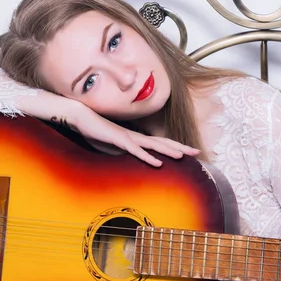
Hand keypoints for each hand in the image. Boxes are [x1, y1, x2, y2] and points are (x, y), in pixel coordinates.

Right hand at [73, 110, 200, 166]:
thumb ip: (123, 153)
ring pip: (153, 145)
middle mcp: (137, 136)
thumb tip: (131, 160)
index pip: (161, 143)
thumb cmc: (97, 132)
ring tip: (183, 157)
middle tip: (198, 152)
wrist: (83, 118)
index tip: (190, 152)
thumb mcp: (112, 147)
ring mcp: (129, 138)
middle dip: (181, 148)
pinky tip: (158, 163)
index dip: (176, 147)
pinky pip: (136, 150)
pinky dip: (148, 157)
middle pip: (163, 142)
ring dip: (168, 151)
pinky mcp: (120, 141)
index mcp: (137, 138)